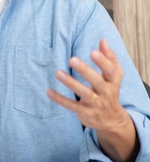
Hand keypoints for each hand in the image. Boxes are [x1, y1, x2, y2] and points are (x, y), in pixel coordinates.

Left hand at [47, 39, 138, 161]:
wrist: (112, 120)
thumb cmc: (109, 91)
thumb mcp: (113, 77)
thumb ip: (109, 58)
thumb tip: (102, 41)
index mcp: (113, 82)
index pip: (111, 71)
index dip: (103, 62)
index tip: (93, 52)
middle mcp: (106, 93)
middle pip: (97, 81)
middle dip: (85, 71)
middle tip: (72, 59)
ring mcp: (96, 104)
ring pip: (84, 93)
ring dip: (71, 83)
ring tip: (58, 73)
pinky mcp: (86, 113)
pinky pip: (72, 105)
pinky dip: (60, 99)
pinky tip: (49, 91)